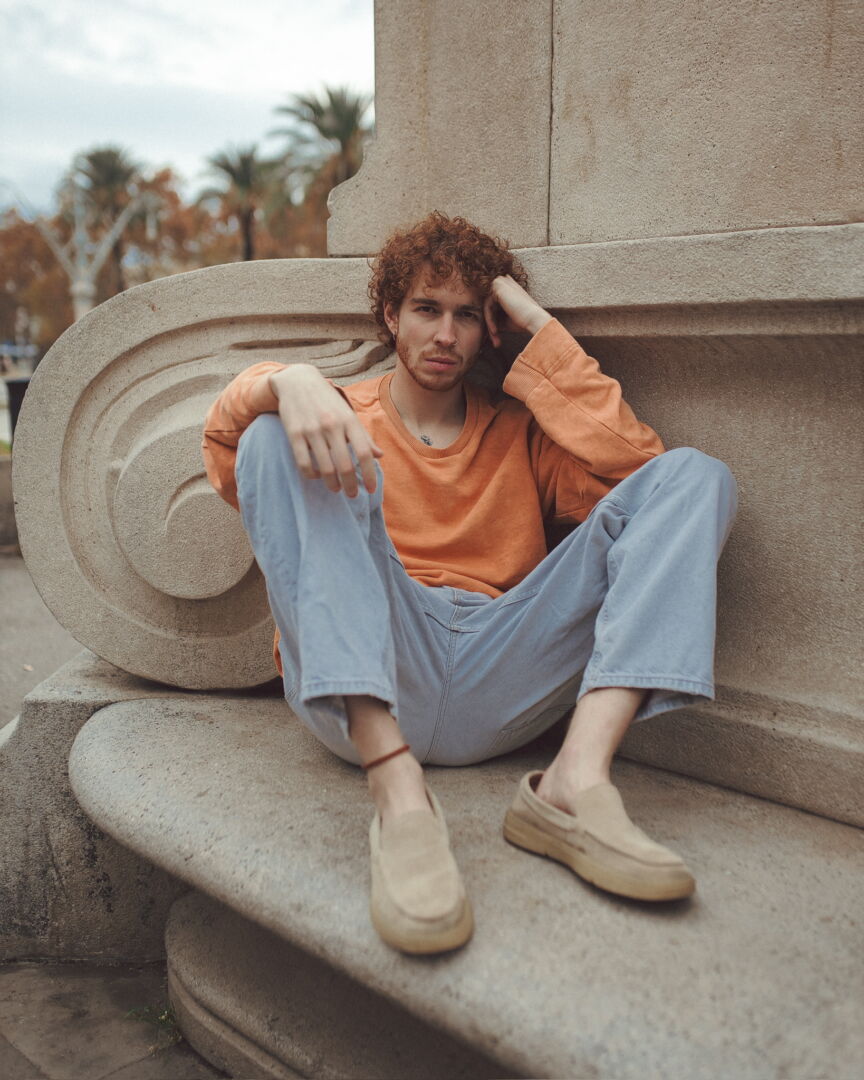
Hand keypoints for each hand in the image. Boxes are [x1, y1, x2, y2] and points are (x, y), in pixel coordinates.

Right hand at [269, 365, 382, 496]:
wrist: (298, 381)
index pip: (364, 453)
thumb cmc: (327, 401)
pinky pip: (304, 463)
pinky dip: (312, 475)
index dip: (369, 474)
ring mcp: (312, 430)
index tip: (371, 489)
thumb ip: (363, 436)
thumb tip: (379, 455)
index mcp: (349, 420)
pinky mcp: (294, 434)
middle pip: (345, 465)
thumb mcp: (348, 414)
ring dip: (332, 484)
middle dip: (350, 485)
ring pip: (325, 468)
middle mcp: (332, 425)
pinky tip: (316, 476)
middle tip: (352, 495)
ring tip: (336, 489)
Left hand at [484, 275, 551, 347]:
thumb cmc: (523, 322)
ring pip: (487, 307)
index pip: (494, 304)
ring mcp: (501, 282)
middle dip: (490, 324)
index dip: (493, 320)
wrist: (535, 320)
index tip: (496, 336)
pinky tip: (495, 330)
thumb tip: (483, 322)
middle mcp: (505, 281)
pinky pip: (487, 306)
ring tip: (496, 336)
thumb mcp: (505, 319)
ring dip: (490, 324)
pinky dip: (489, 320)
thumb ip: (494, 316)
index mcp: (509, 287)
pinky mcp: (497, 286)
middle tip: (495, 340)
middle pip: (489, 306)